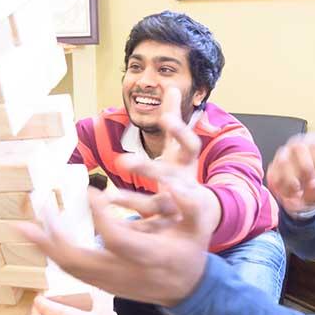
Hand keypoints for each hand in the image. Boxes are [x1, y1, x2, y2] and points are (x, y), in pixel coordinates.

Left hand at [17, 94, 218, 306]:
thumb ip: (190, 203)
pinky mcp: (103, 284)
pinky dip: (53, 253)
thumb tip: (173, 184)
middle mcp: (124, 272)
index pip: (115, 238)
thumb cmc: (191, 252)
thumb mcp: (199, 226)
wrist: (187, 290)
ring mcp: (110, 281)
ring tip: (24, 226)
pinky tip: (39, 238)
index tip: (90, 191)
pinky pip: (72, 270)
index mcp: (147, 256)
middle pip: (79, 260)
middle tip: (39, 210)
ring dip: (46, 246)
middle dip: (54, 237)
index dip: (100, 216)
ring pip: (70, 268)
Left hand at [118, 87, 220, 234]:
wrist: (204, 212)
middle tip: (124, 162)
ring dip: (133, 201)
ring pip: (156, 205)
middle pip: (168, 176)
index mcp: (187, 163)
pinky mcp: (163, 225)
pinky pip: (146, 227)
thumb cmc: (183, 172)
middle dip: (148, 169)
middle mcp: (184, 185)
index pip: (189, 144)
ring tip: (110, 197)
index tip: (166, 117)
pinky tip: (115, 226)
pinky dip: (132, 227)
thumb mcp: (180, 146)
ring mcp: (175, 208)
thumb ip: (175, 117)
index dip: (179, 131)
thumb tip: (173, 86)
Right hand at [266, 132, 314, 215]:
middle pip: (298, 148)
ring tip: (302, 188)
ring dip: (294, 180)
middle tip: (313, 183)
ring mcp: (283, 155)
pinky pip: (273, 174)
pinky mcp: (273, 168)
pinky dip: (284, 187)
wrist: (310, 200)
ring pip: (283, 161)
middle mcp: (298, 144)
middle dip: (307, 170)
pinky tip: (293, 192)